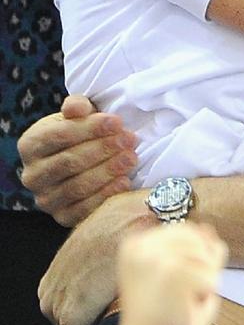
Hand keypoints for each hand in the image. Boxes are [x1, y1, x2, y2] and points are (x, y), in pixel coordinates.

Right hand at [19, 96, 138, 227]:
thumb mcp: (78, 114)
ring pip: (77, 187)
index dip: (90, 128)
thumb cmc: (81, 133)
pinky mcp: (62, 217)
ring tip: (131, 158)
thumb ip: (77, 106)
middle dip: (103, 149)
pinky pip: (84, 209)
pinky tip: (125, 181)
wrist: (82, 160)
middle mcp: (32, 175)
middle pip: (69, 162)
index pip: (60, 135)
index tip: (117, 122)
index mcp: (30, 145)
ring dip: (108, 171)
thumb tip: (77, 108)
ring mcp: (45, 199)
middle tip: (130, 140)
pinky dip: (106, 195)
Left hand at [38, 190, 149, 324]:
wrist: (137, 226)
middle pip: (56, 307)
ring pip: (61, 323)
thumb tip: (112, 230)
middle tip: (94, 313)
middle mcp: (54, 282)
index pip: (58, 287)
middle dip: (72, 310)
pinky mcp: (73, 316)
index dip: (74, 293)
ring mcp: (61, 300)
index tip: (88, 296)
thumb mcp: (107, 217)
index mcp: (59, 262)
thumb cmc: (126, 217)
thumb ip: (100, 234)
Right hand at [116, 223, 226, 324]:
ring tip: (179, 305)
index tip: (170, 287)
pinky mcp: (171, 272)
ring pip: (208, 257)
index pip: (189, 231)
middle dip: (202, 269)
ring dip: (205, 285)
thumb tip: (207, 227)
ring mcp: (154, 256)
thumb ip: (196, 251)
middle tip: (178, 299)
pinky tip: (184, 311)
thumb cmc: (164, 320)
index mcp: (136, 243)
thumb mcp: (179, 277)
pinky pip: (211, 278)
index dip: (195, 260)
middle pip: (201, 239)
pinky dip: (206, 299)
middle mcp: (140, 244)